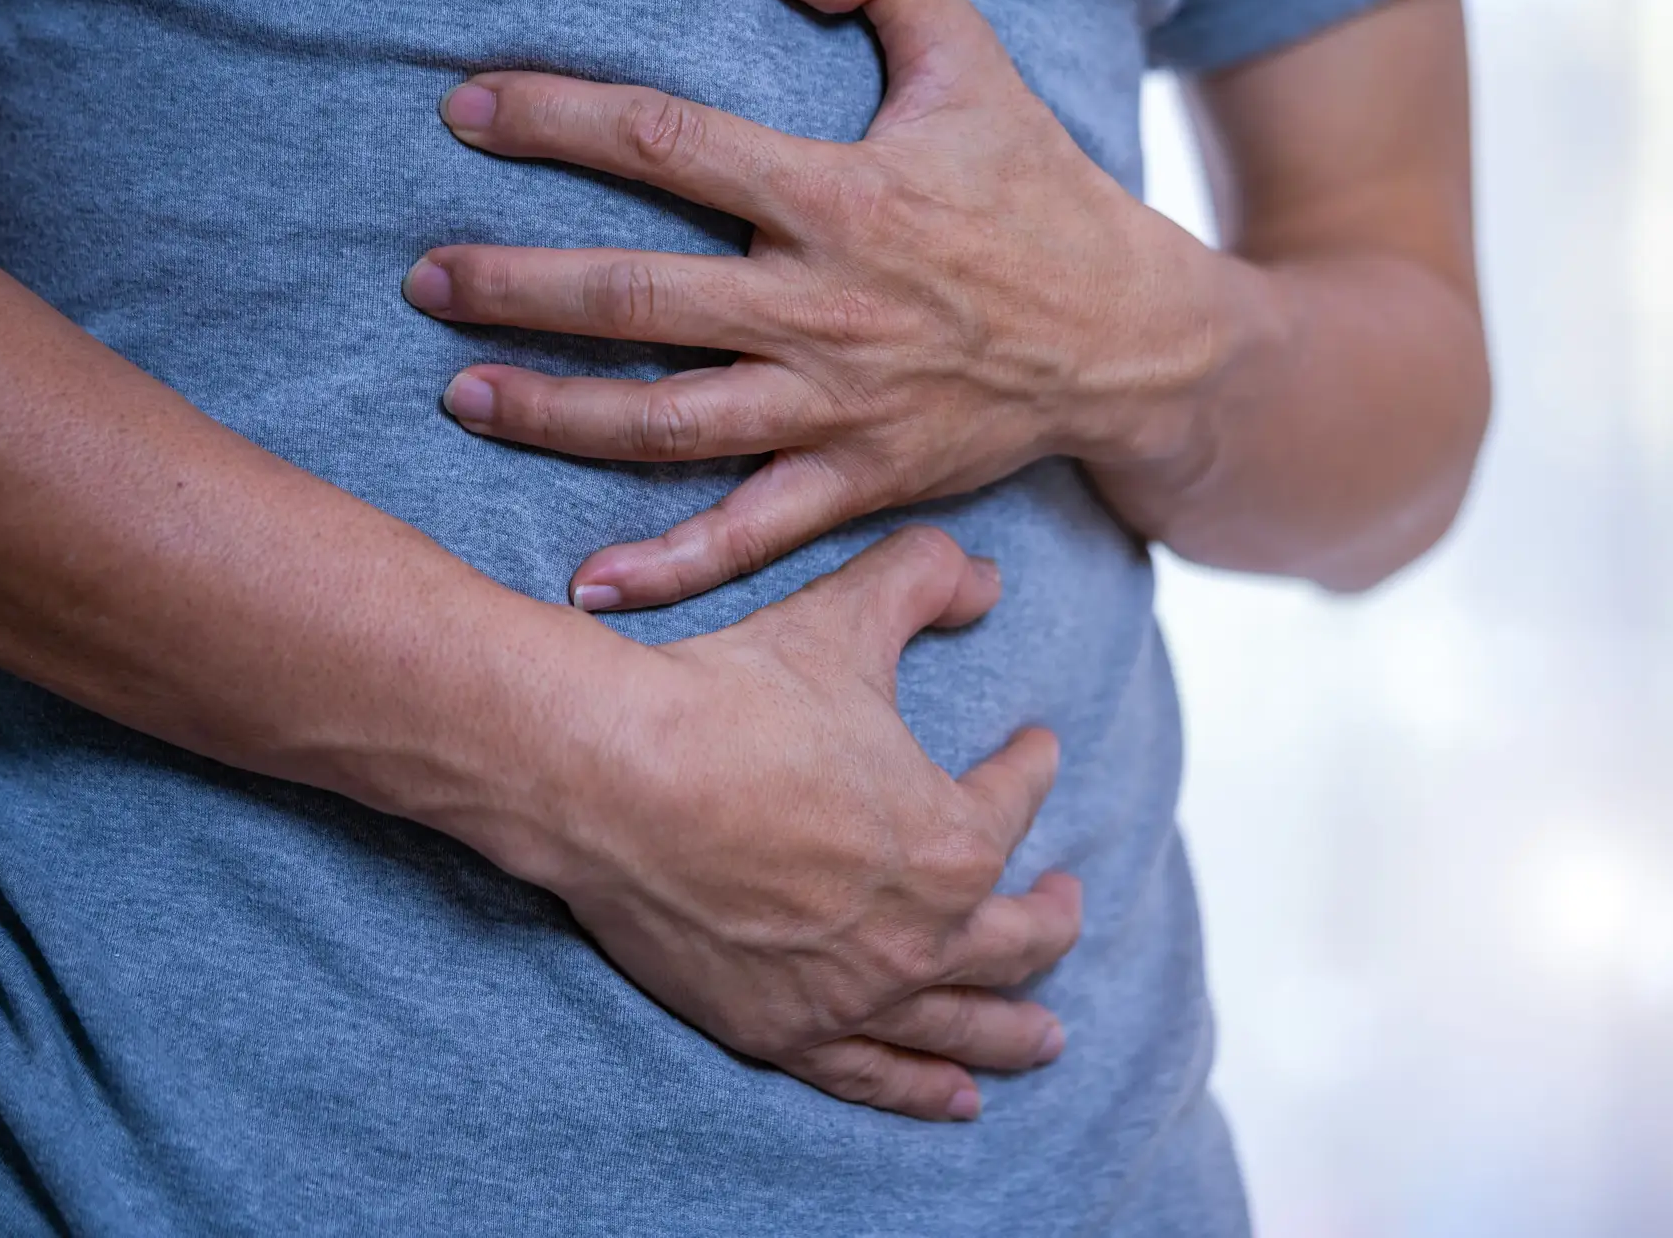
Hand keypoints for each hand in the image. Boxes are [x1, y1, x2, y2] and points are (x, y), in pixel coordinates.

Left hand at [403, 0, 1226, 609]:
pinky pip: (750, 534)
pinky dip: (670, 567)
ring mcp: (839, 408)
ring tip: (462, 396)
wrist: (1132, 341)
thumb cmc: (1039, 195)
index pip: (670, 144)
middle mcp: (826, 309)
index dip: (558, 119)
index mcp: (841, 197)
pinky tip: (586, 583)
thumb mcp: (976, 64)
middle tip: (424, 279)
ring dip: (557, 414)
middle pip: (639, 300)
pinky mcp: (860, 483)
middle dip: (516, 286)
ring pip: (670, 423)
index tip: (465, 111)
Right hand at [485, 526, 1080, 1121]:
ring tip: (1046, 1040)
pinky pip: (874, 1073)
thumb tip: (985, 573)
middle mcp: (920, 936)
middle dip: (1050, 918)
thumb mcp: (847, 616)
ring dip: (1014, 1031)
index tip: (1033, 748)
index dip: (1030, 766)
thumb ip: (927, 579)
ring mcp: (852, 995)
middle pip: (1017, 940)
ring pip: (963, 1025)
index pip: (1016, 803)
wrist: (610, 775)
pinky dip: (922, 1088)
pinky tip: (957, 1098)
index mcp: (953, 842)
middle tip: (1063, 899)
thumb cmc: (733, 695)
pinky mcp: (782, 1030)